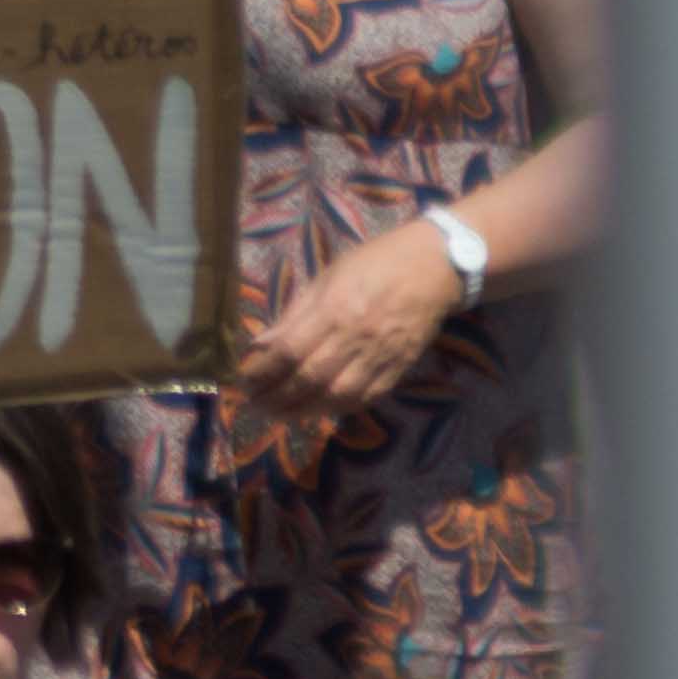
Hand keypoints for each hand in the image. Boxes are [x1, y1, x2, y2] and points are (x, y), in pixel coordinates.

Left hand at [224, 222, 463, 452]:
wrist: (433, 268)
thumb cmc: (374, 263)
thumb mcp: (328, 276)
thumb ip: (294, 314)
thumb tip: (260, 346)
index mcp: (335, 308)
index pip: (289, 350)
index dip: (263, 371)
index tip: (243, 382)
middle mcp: (356, 337)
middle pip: (309, 378)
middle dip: (276, 398)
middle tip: (255, 406)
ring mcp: (379, 356)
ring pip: (335, 396)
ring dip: (302, 411)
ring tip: (279, 415)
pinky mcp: (397, 369)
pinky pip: (364, 399)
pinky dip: (336, 409)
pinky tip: (317, 410)